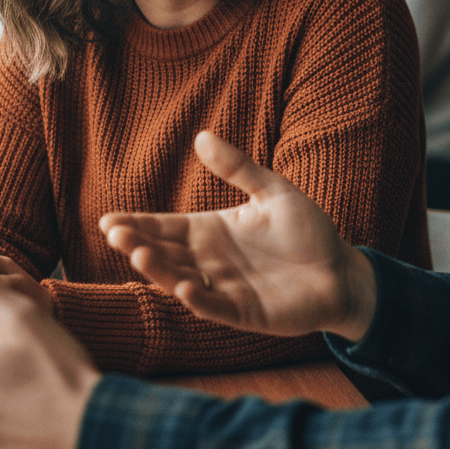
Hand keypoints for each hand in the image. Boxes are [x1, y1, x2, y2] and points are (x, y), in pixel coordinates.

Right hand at [101, 131, 377, 342]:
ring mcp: (225, 288)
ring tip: (140, 254)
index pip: (165, 227)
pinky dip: (199, 299)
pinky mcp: (245, 313)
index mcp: (211, 231)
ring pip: (181, 280)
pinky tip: (184, 288)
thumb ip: (238, 168)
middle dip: (138, 244)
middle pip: (165, 253)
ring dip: (161, 270)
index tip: (108, 219)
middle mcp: (211, 261)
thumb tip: (201, 135)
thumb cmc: (306, 230)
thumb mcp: (271, 190)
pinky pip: (215, 306)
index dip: (138, 224)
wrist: (341, 269)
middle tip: (114, 233)